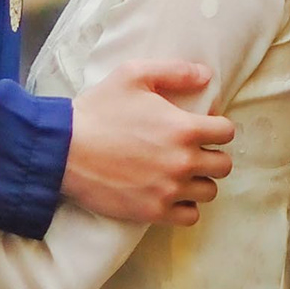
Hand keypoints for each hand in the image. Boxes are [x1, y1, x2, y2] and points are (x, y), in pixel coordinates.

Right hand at [61, 60, 231, 226]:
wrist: (63, 149)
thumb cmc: (98, 110)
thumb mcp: (134, 75)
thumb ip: (175, 72)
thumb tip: (206, 75)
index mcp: (183, 129)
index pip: (226, 132)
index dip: (217, 127)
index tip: (203, 128)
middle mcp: (182, 162)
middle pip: (223, 166)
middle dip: (212, 155)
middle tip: (193, 151)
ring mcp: (168, 190)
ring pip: (209, 192)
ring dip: (199, 181)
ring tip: (181, 173)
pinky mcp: (152, 211)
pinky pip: (190, 217)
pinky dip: (185, 207)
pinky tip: (171, 194)